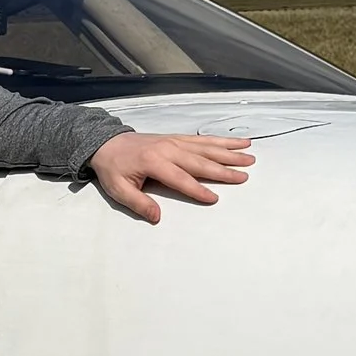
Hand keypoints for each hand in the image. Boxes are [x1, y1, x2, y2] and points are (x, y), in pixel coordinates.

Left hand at [89, 132, 254, 224]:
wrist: (106, 142)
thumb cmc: (113, 168)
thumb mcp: (118, 189)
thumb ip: (138, 203)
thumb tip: (156, 217)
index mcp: (154, 162)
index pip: (181, 179)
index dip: (198, 190)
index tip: (214, 198)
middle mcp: (168, 149)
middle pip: (200, 162)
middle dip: (223, 169)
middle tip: (244, 176)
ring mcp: (174, 141)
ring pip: (206, 148)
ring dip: (228, 153)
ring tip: (249, 156)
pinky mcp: (177, 138)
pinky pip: (202, 139)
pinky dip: (220, 141)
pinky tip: (235, 143)